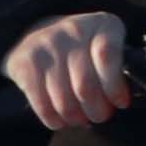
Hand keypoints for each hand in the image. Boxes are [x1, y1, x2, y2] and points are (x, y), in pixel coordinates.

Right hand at [5, 12, 136, 128]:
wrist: (40, 34)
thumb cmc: (86, 51)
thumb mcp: (109, 49)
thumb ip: (118, 71)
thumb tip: (119, 104)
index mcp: (102, 25)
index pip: (107, 56)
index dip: (114, 87)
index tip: (119, 103)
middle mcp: (73, 30)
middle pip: (85, 86)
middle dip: (96, 111)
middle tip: (99, 116)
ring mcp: (46, 45)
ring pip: (64, 101)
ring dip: (75, 118)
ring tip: (81, 118)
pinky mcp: (26, 62)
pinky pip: (43, 106)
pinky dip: (54, 120)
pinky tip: (61, 120)